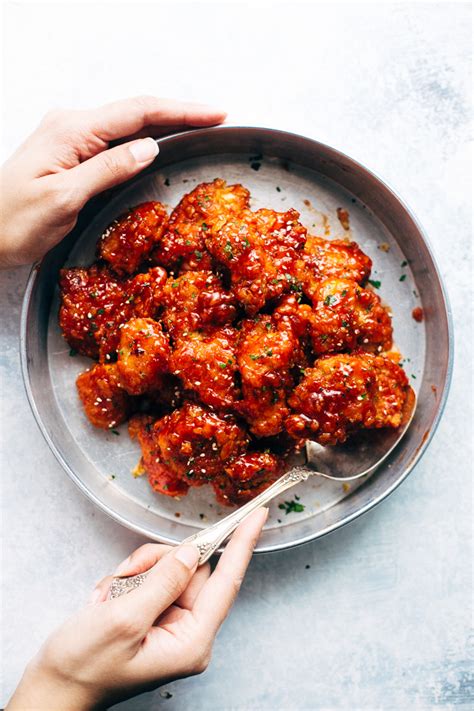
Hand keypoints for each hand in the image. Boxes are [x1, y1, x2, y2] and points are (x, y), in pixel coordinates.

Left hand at [0, 96, 225, 267]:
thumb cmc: (13, 221)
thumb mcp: (64, 198)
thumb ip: (107, 170)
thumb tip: (150, 148)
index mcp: (72, 131)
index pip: (138, 112)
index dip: (181, 112)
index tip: (215, 114)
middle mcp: (72, 126)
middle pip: (137, 112)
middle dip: (179, 114)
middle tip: (216, 120)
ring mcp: (70, 138)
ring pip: (128, 125)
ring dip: (164, 124)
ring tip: (199, 128)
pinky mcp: (70, 153)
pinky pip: (115, 140)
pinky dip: (143, 139)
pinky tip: (160, 144)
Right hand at [7, 508, 267, 710]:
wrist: (54, 686)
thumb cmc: (84, 665)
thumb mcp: (123, 619)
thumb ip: (163, 582)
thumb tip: (193, 552)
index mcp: (191, 641)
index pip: (226, 582)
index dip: (242, 545)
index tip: (259, 516)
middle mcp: (188, 631)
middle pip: (190, 569)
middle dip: (155, 563)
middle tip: (125, 579)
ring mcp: (171, 623)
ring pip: (168, 568)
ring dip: (136, 573)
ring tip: (109, 597)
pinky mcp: (154, 615)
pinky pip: (151, 578)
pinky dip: (127, 581)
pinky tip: (106, 600)